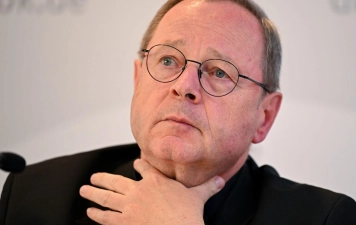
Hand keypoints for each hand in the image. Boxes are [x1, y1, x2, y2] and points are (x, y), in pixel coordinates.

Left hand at [79, 159, 224, 224]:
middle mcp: (139, 190)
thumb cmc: (187, 214)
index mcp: (156, 182)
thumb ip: (208, 186)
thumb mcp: (198, 196)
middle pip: (117, 181)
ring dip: (94, 193)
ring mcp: (130, 206)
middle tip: (93, 177)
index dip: (139, 165)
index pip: (145, 169)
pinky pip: (108, 217)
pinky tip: (90, 212)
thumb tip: (222, 179)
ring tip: (84, 190)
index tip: (134, 162)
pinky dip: (98, 214)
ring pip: (107, 197)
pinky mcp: (125, 221)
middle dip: (104, 179)